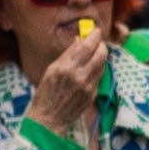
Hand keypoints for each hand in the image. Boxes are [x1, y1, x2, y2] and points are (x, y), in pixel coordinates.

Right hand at [32, 17, 106, 137]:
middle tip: (98, 42)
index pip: (85, 46)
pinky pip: (99, 77)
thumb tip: (79, 40)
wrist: (49, 119)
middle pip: (99, 54)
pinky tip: (92, 68)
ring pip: (102, 64)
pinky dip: (97, 69)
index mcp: (64, 67)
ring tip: (96, 53)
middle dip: (101, 45)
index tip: (96, 30)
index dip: (93, 36)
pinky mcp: (92, 94)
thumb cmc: (46, 93)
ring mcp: (87, 86)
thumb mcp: (51, 70)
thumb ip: (67, 55)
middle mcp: (78, 75)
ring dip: (101, 56)